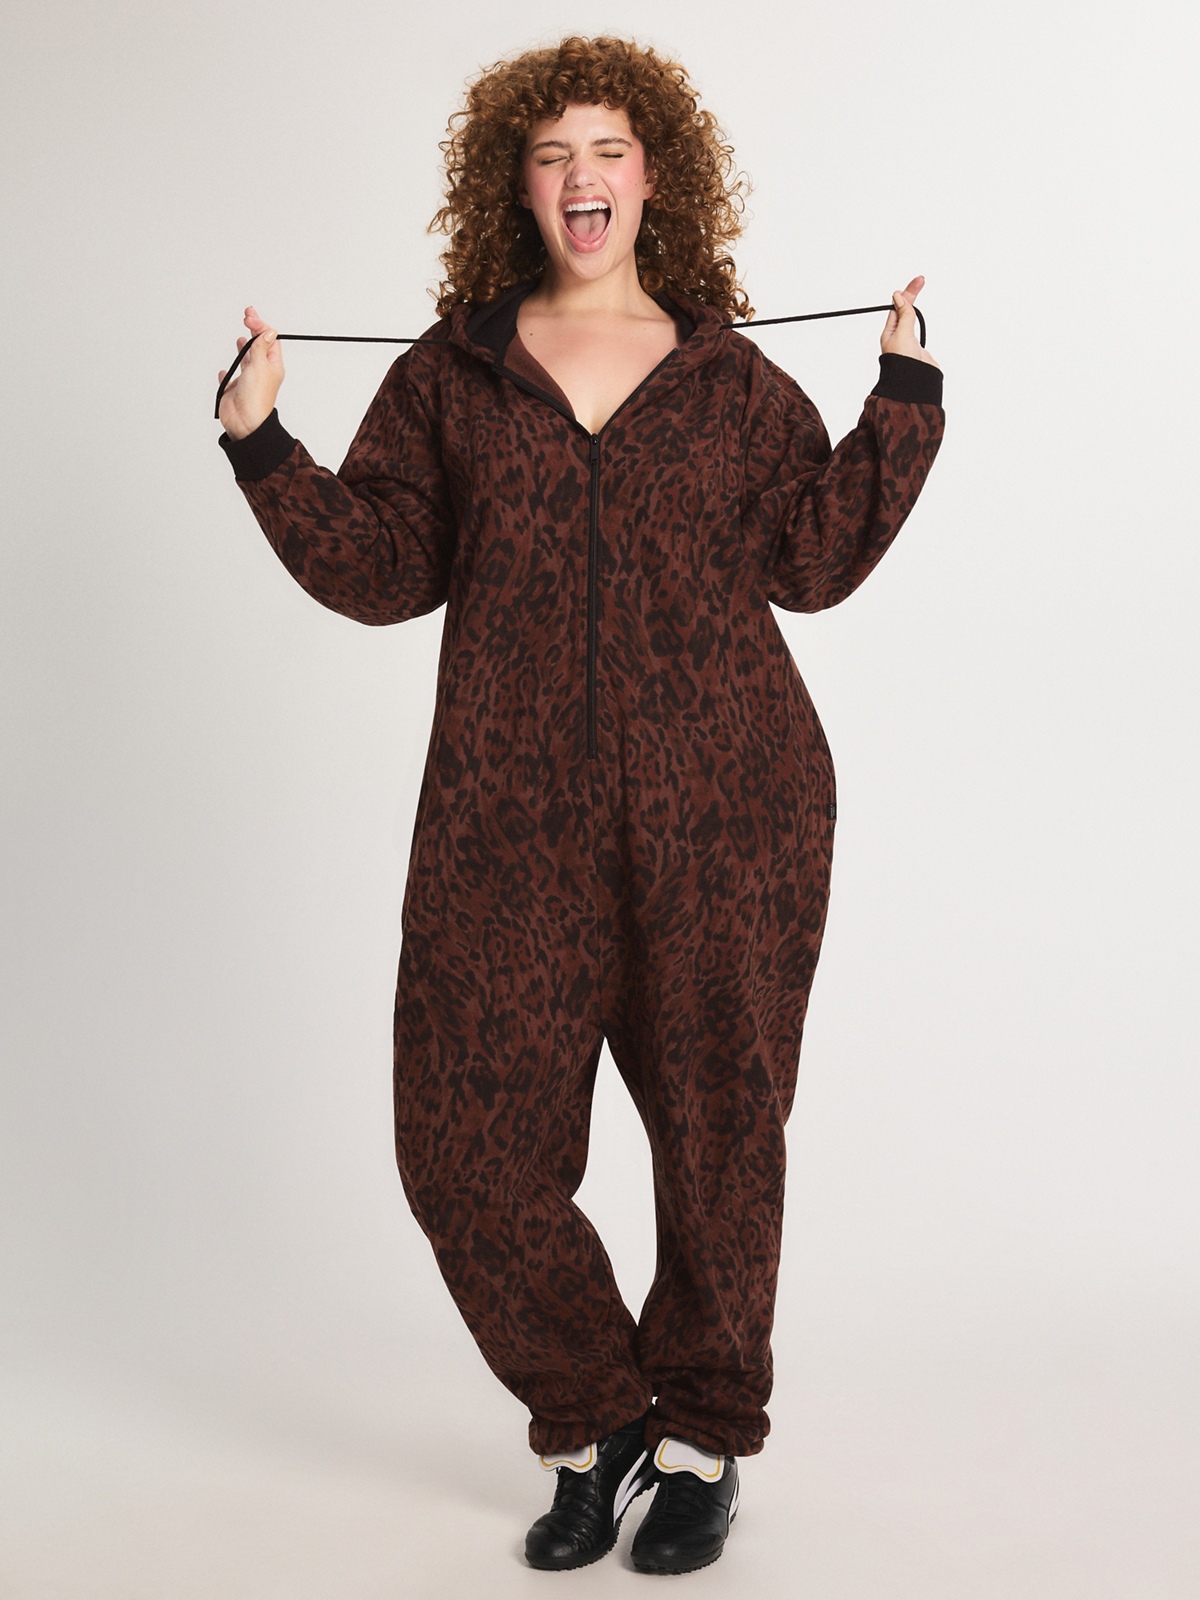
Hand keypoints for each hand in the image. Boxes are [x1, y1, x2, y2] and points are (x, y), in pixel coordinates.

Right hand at [217, 306, 284, 437]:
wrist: (245, 421)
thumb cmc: (256, 398)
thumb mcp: (260, 365)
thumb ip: (260, 347)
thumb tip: (269, 331)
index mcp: (272, 366)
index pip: (269, 340)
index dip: (260, 326)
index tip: (249, 317)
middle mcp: (261, 372)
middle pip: (259, 347)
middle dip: (254, 331)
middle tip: (248, 315)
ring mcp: (247, 381)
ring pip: (246, 361)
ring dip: (243, 350)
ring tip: (241, 340)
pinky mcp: (234, 390)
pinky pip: (230, 379)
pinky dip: (227, 374)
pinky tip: (225, 371)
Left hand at [881, 276, 939, 367]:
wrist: (913, 385)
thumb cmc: (902, 363)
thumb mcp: (903, 334)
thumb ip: (904, 315)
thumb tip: (898, 297)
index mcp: (891, 333)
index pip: (898, 307)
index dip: (908, 293)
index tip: (918, 281)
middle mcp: (899, 338)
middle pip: (905, 311)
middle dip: (911, 296)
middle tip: (920, 280)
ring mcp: (910, 345)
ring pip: (912, 323)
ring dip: (912, 311)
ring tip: (913, 293)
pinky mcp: (920, 353)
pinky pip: (920, 337)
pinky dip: (920, 330)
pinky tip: (917, 323)